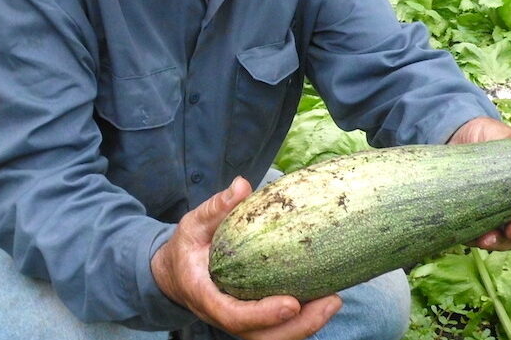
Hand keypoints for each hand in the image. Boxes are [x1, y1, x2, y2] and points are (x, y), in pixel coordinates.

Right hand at [151, 177, 342, 339]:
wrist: (177, 274)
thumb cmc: (188, 248)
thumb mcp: (194, 225)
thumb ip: (216, 208)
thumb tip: (242, 185)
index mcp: (205, 295)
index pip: (233, 316)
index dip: (263, 314)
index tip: (291, 303)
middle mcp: (224, 316)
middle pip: (261, 337)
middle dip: (298, 326)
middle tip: (330, 302)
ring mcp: (241, 322)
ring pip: (274, 338)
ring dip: (307, 325)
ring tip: (334, 301)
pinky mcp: (254, 321)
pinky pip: (280, 330)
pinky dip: (304, 320)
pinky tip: (326, 298)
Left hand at [449, 117, 510, 251]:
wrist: (455, 139)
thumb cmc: (487, 137)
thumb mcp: (498, 134)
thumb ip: (510, 138)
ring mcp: (503, 216)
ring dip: (503, 241)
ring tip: (490, 238)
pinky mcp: (480, 222)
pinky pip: (485, 238)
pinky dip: (482, 240)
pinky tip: (477, 237)